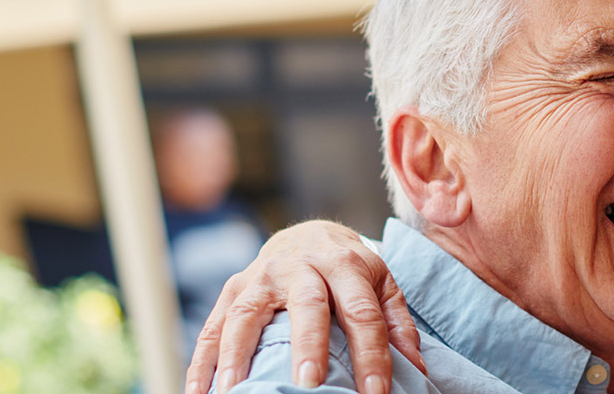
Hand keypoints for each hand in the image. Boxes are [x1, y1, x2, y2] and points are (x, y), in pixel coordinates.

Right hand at [183, 220, 425, 393]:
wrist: (308, 235)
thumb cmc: (350, 270)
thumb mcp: (382, 285)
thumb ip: (397, 323)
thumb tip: (415, 369)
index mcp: (346, 265)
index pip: (362, 313)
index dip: (371, 353)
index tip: (377, 392)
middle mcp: (302, 267)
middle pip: (307, 306)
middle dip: (307, 345)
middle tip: (308, 383)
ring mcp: (262, 276)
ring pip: (247, 313)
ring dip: (238, 354)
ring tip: (234, 390)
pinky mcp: (233, 287)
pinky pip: (214, 325)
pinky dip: (203, 360)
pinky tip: (199, 391)